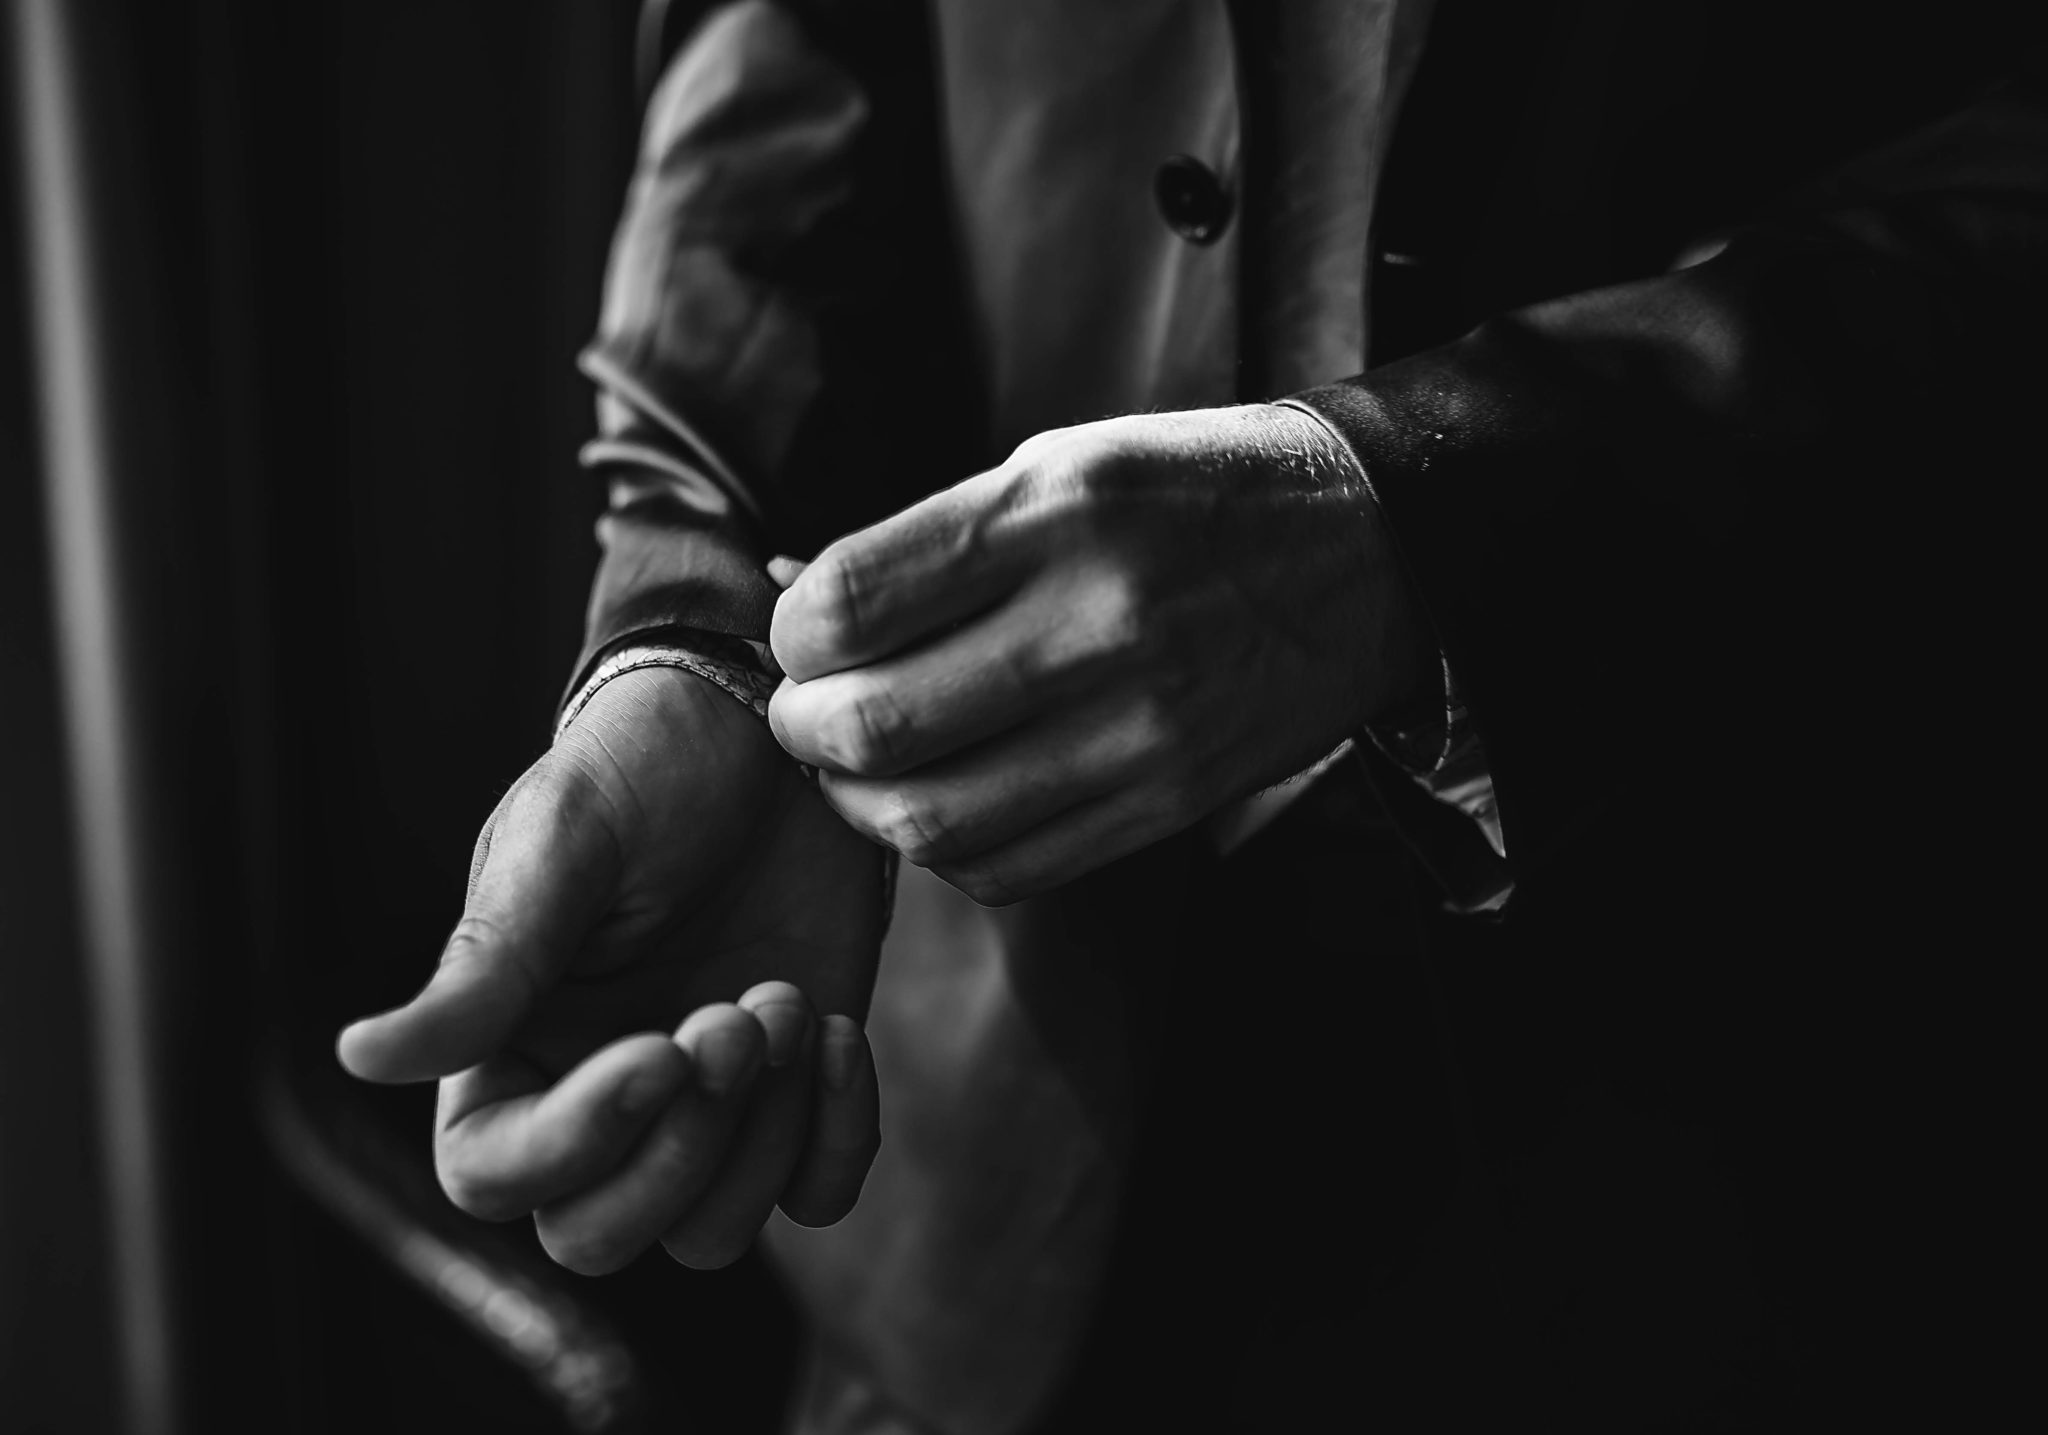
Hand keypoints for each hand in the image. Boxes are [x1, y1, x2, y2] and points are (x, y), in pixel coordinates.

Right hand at [337, 666, 884, 1271]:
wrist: (774, 730)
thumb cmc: (647, 767)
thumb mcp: (563, 844)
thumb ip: (484, 965)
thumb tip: (359, 1057)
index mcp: (506, 1044)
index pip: (493, 1175)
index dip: (578, 1139)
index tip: (660, 1048)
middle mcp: (595, 1094)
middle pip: (599, 1236)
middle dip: (681, 1147)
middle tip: (735, 1019)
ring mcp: (701, 1106)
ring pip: (711, 1232)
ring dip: (761, 1136)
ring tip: (783, 1003)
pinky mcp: (793, 1094)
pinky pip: (813, 1195)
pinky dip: (835, 1139)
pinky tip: (835, 1029)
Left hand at [765, 404, 1431, 904]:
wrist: (1368, 550)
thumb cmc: (1192, 493)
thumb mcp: (1061, 463)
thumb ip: (927, 539)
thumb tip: (791, 594)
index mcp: (1057, 512)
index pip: (852, 604)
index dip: (790, 634)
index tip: (801, 635)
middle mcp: (1098, 623)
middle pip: (874, 728)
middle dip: (802, 729)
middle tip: (807, 711)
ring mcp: (1141, 728)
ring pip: (931, 822)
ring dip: (858, 804)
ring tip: (859, 766)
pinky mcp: (1170, 802)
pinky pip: (1009, 868)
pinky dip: (944, 849)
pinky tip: (943, 802)